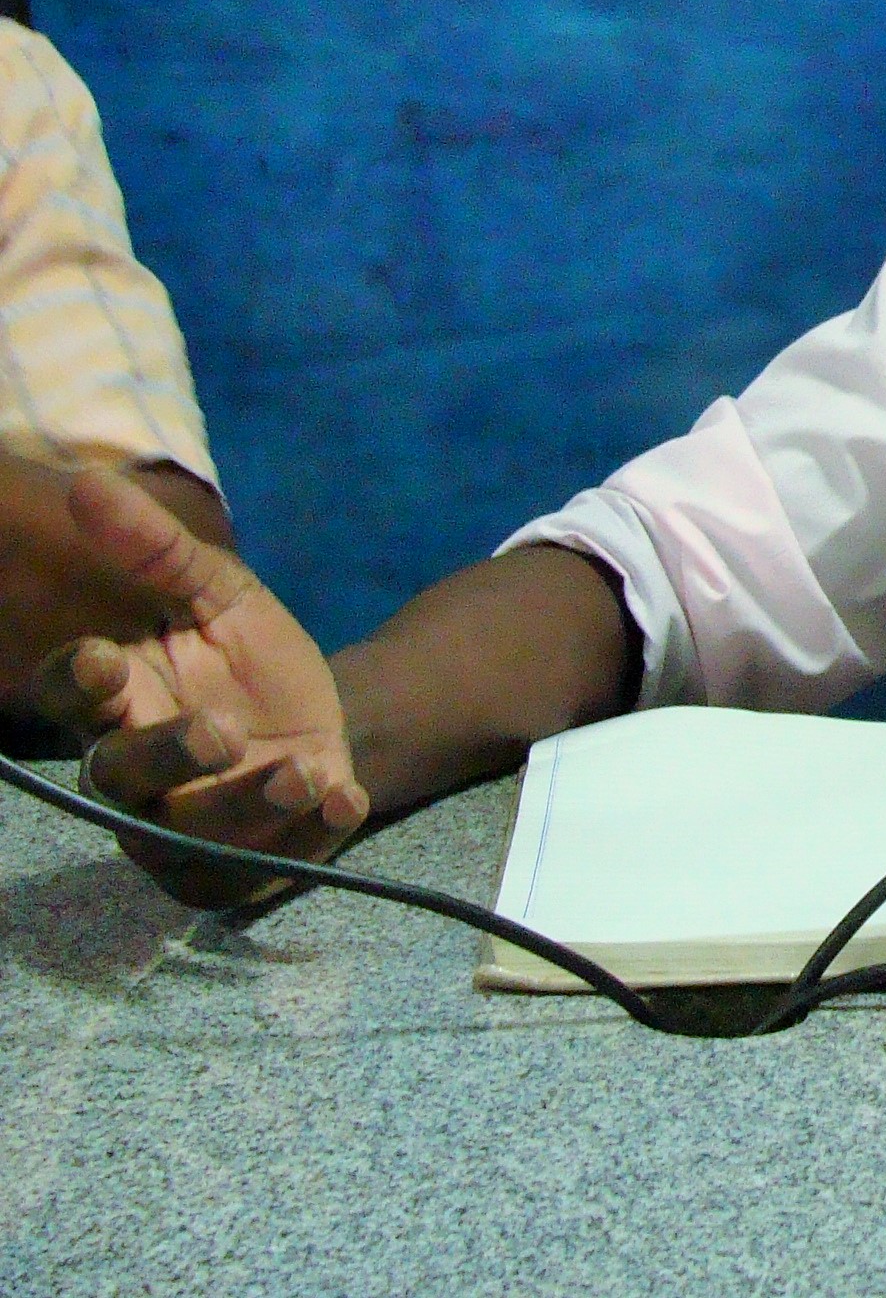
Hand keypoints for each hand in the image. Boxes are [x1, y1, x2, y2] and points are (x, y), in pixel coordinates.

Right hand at [28, 470, 366, 905]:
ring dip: (245, 809)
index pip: (71, 695)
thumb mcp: (221, 594)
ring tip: (301, 770)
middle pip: (119, 776)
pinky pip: (256, 872)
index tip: (104, 654)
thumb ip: (158, 551)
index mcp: (116, 698)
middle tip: (221, 728)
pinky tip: (346, 799)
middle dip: (167, 755)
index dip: (78, 679)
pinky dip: (305, 838)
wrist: (326, 713)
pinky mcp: (241, 866)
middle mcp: (134, 773)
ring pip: (188, 839)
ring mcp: (182, 828)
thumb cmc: (248, 654)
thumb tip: (89, 481)